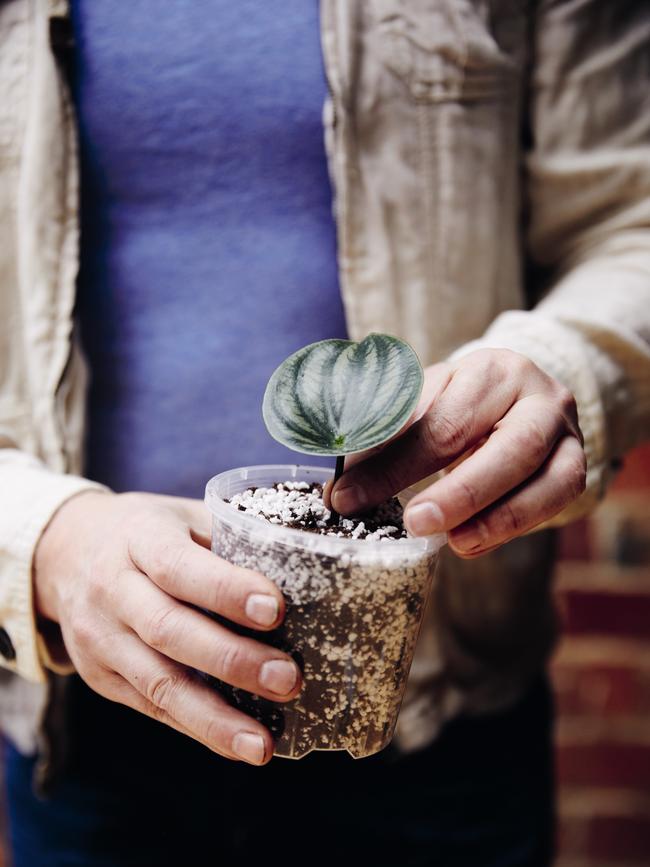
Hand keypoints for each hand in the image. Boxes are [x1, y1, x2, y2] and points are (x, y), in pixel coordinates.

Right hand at [34, 490, 301, 764]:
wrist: (65, 553)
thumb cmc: (147, 533)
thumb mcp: (181, 517)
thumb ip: (229, 539)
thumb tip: (305, 563)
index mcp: (139, 539)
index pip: (178, 566)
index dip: (225, 589)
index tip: (275, 609)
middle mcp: (112, 590)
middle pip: (169, 630)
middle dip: (231, 659)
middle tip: (287, 679)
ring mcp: (101, 638)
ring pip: (157, 682)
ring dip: (214, 718)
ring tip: (263, 744)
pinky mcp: (101, 677)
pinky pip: (151, 707)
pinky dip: (197, 728)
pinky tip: (237, 743)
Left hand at [328, 349, 585, 556]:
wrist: (521, 402)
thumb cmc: (462, 407)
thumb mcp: (426, 407)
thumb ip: (391, 437)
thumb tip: (342, 483)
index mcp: (488, 370)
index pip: (441, 420)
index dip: (393, 463)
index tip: (346, 497)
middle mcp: (536, 395)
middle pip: (506, 446)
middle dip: (458, 492)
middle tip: (412, 522)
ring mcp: (565, 432)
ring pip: (543, 476)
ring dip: (494, 516)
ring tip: (449, 541)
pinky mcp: (576, 467)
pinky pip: (554, 500)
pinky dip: (512, 526)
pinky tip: (471, 542)